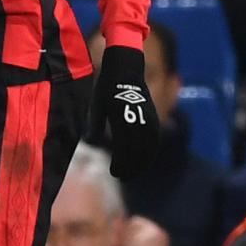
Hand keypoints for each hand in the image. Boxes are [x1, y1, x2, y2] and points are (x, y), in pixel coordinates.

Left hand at [88, 43, 157, 178]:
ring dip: (142, 162)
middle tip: (121, 176)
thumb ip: (95, 126)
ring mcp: (148, 118)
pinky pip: (154, 139)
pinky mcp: (153, 117)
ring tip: (132, 172)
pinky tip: (143, 160)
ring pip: (149, 147)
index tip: (113, 172)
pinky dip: (150, 152)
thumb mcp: (97, 106)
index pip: (123, 148)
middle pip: (137, 151)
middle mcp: (137, 119)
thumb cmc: (106, 88)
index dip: (120, 163)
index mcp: (121, 117)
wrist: (125, 70)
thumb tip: (90, 144)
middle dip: (130, 167)